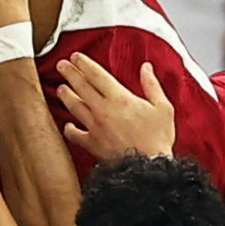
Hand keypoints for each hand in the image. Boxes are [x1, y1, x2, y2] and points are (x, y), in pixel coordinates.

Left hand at [55, 53, 175, 160]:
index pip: (96, 74)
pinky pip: (75, 135)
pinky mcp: (92, 143)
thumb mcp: (163, 108)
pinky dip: (69, 129)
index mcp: (119, 98)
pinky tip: (67, 126)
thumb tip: (146, 68)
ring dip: (66, 95)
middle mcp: (102, 110)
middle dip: (70, 73)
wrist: (147, 169)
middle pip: (81, 86)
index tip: (76, 56)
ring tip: (61, 88)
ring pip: (74, 106)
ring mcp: (94, 127)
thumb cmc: (156, 140)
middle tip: (62, 65)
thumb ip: (152, 85)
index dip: (84, 63)